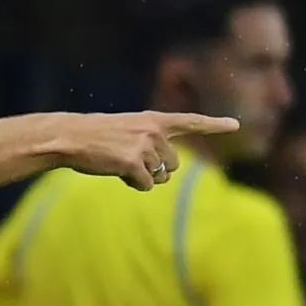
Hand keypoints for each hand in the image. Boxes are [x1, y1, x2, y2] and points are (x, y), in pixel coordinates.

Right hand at [55, 111, 240, 190]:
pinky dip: (133, 185)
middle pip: (173, 164)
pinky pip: (146, 186)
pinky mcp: (132, 162)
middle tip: (129, 162)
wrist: (70, 136)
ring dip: (143, 178)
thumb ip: (150, 143)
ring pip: (160, 177)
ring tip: (120, 165)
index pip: (190, 121)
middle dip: (156, 170)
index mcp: (153, 120)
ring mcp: (144, 146)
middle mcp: (154, 131)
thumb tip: (164, 175)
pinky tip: (117, 173)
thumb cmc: (94, 136)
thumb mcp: (127, 130)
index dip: (214, 124)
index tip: (235, 125)